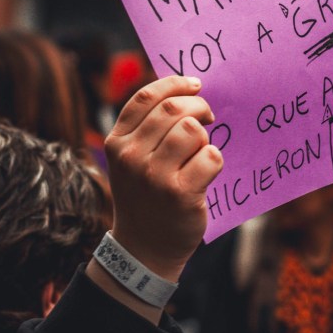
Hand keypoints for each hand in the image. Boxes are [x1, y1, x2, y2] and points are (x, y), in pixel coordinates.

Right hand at [103, 75, 222, 281]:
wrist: (144, 248)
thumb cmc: (145, 196)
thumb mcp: (131, 160)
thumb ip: (147, 128)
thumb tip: (186, 89)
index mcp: (117, 142)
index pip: (147, 97)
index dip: (175, 84)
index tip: (195, 85)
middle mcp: (132, 157)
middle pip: (174, 109)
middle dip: (198, 107)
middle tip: (208, 117)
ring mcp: (155, 177)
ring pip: (193, 130)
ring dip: (205, 136)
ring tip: (201, 150)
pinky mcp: (180, 194)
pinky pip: (211, 157)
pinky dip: (215, 160)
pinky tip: (207, 172)